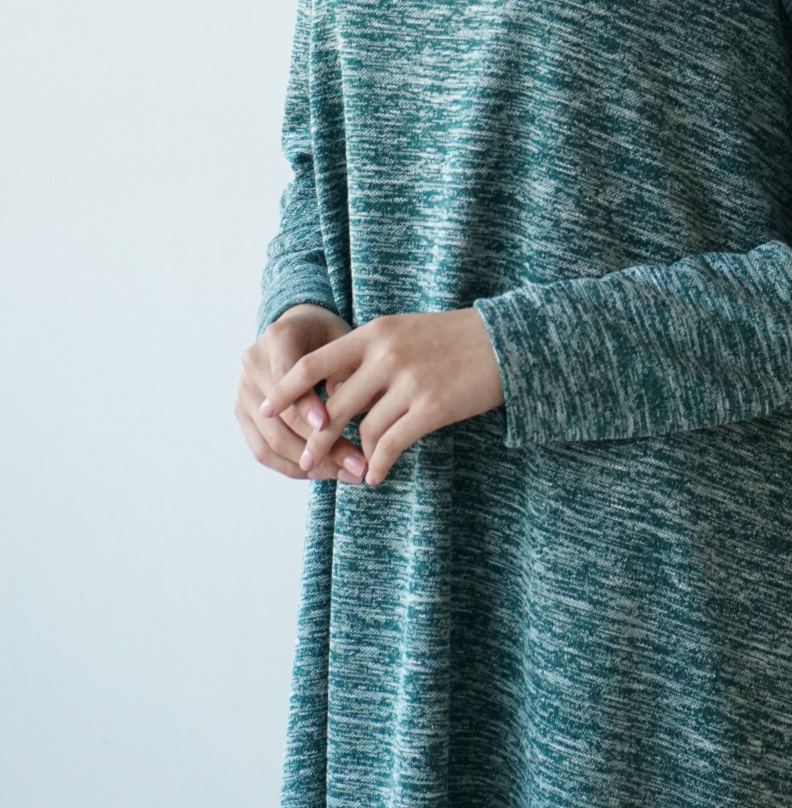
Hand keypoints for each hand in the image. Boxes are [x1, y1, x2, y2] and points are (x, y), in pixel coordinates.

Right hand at [236, 304, 364, 482]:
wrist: (301, 331)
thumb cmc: (329, 337)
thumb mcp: (345, 340)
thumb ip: (345, 367)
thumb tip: (344, 399)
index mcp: (278, 337)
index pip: (286, 375)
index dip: (304, 403)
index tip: (328, 425)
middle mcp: (253, 364)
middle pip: (280, 416)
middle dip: (319, 445)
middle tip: (358, 464)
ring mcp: (244, 391)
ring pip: (271, 441)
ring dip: (310, 464)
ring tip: (347, 474)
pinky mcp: (244, 414)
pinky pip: (263, 451)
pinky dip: (292, 467)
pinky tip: (323, 474)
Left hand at [262, 307, 503, 488]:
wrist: (507, 342)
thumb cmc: (453, 338)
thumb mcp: (403, 332)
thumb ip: (368, 355)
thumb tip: (332, 391)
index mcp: (373, 334)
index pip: (313, 363)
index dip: (286, 391)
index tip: (267, 409)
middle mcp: (385, 356)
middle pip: (333, 406)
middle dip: (317, 440)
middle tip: (307, 462)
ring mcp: (409, 382)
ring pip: (364, 430)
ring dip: (355, 456)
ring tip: (352, 471)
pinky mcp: (432, 408)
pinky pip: (392, 444)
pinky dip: (380, 464)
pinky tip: (377, 475)